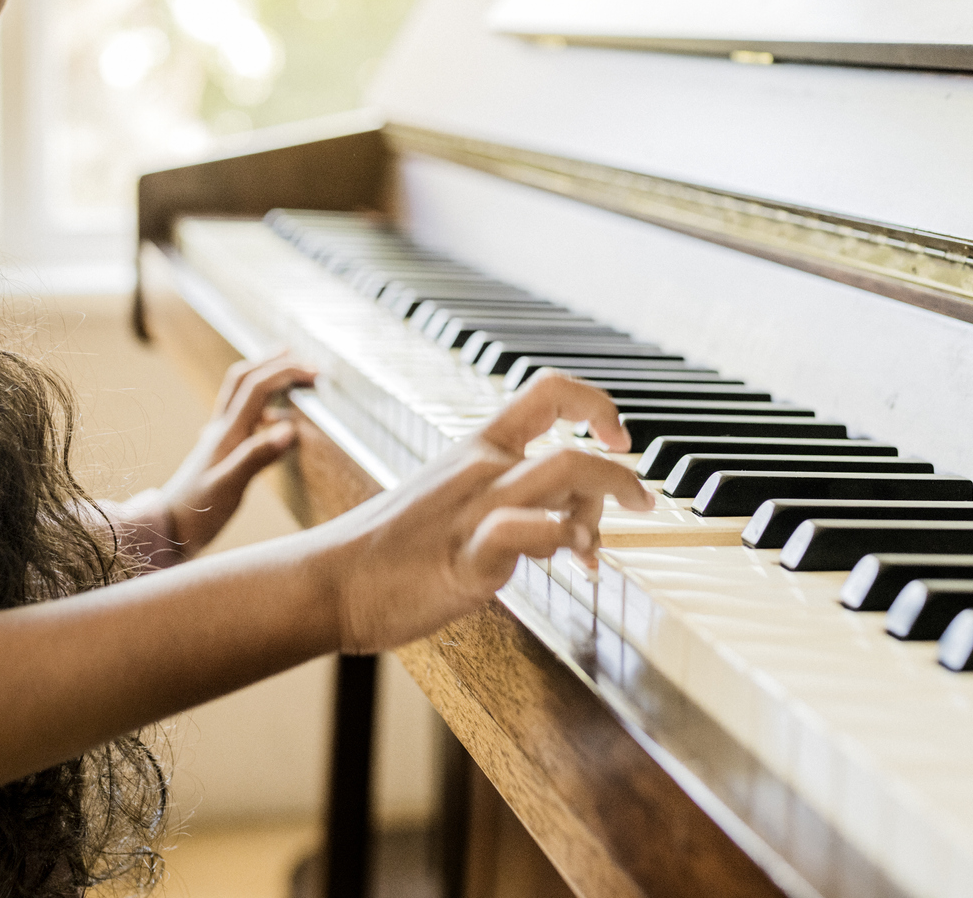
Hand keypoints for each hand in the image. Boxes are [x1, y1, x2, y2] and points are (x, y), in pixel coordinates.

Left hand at [153, 352, 315, 556]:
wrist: (168, 531)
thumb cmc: (198, 513)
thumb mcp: (229, 487)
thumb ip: (257, 457)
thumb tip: (291, 428)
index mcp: (227, 432)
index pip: (257, 386)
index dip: (286, 372)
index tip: (315, 374)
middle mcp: (221, 429)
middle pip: (245, 378)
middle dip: (275, 363)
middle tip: (306, 361)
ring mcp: (219, 439)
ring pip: (241, 393)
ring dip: (265, 376)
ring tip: (290, 372)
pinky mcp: (220, 452)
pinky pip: (242, 416)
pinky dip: (261, 404)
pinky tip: (272, 417)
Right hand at [317, 373, 650, 653]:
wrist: (331, 580)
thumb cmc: (389, 549)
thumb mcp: (450, 503)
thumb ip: (507, 501)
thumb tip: (563, 520)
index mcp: (475, 449)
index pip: (547, 392)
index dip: (595, 405)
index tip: (617, 437)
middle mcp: (480, 470)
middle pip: (570, 445)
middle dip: (621, 475)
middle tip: (641, 504)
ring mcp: (474, 511)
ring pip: (561, 474)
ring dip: (603, 503)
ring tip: (600, 546)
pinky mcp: (467, 558)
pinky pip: (524, 529)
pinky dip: (560, 539)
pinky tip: (570, 561)